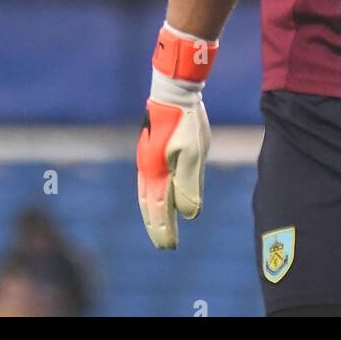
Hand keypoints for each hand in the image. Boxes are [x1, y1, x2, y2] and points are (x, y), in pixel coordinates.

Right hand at [137, 93, 210, 249]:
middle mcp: (147, 170)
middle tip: (165, 245)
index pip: (161, 210)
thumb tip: (189, 214)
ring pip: (146, 195)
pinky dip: (152, 197)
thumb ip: (190, 184)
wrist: (173, 93)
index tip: (170, 246)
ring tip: (160, 227)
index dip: (165, 229)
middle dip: (157, 226)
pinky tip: (160, 197)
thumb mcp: (194, 153)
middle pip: (150, 206)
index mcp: (157, 173)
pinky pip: (148, 182)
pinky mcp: (150, 152)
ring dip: (153, 213)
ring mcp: (146, 160)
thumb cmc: (187, 122)